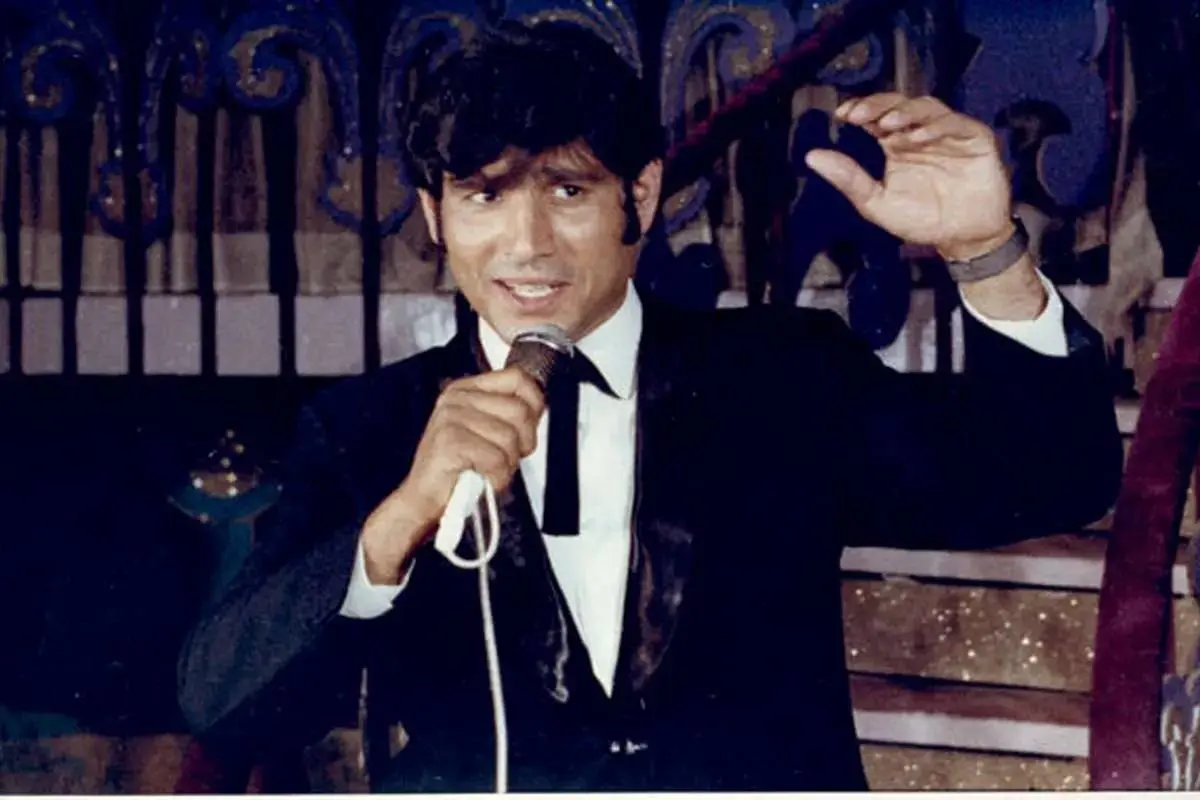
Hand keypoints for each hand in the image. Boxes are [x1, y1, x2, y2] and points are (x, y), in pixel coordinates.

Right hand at [360, 367, 544, 583]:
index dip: (534, 404)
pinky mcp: (450, 441)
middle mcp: (457, 398)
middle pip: (519, 410)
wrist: (424, 500)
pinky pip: (496, 458)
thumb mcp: (486, 432)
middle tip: (505, 458)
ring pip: (510, 437)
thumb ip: (508, 415)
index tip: (529, 427)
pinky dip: (496, 477)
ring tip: (487, 470)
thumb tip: (537, 406)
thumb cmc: (459, 469)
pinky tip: (482, 478)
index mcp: (466, 390)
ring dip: (506, 464)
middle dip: (522, 442)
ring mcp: (451, 417)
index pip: (518, 379)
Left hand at [805, 93, 1013, 261]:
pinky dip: (936, 127)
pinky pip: (956, 124)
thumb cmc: (921, 220)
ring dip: (906, 113)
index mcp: (896, 144)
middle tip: (860, 113)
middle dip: (878, 105)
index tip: (843, 114)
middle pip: (899, 105)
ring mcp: (948, 133)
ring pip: (927, 108)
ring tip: (887, 124)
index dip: (861, 110)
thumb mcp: (877, 203)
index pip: (875, 117)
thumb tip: (812, 156)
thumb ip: (849, 179)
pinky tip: (917, 138)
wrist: (963, 238)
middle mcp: (920, 133)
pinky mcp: (974, 138)